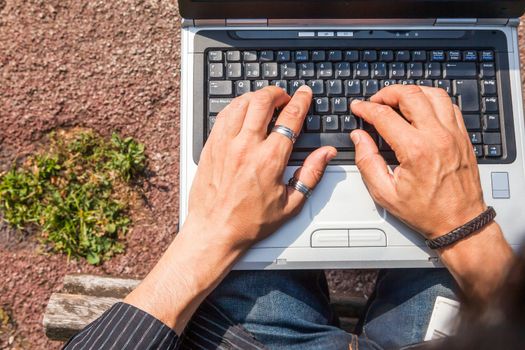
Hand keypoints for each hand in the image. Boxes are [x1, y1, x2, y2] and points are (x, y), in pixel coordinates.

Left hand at [126, 86, 335, 331]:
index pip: (290, 118)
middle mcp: (246, 146)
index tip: (304, 94)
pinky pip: (223, 115)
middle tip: (284, 97)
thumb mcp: (290, 204)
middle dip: (277, 93)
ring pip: (240, 103)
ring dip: (255, 97)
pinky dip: (235, 106)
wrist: (214, 231)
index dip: (301, 101)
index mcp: (270, 159)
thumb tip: (326, 154)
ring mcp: (225, 144)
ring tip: (264, 101)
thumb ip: (311, 174)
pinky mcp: (210, 146)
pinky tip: (241, 111)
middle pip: (263, 101)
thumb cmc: (249, 222)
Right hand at [350, 85, 485, 239]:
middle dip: (387, 93)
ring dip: (411, 92)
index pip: (384, 115)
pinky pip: (449, 105)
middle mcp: (437, 136)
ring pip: (433, 93)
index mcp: (416, 150)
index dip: (366, 108)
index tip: (358, 108)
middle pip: (410, 95)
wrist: (459, 222)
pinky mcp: (463, 136)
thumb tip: (359, 137)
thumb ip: (367, 162)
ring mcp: (454, 134)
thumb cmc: (425, 211)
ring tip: (396, 100)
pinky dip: (431, 100)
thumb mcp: (385, 193)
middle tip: (375, 101)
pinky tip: (420, 108)